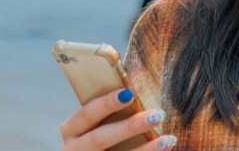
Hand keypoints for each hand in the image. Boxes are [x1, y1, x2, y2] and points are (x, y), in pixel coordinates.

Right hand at [60, 88, 176, 150]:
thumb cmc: (95, 137)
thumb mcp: (93, 125)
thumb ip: (107, 113)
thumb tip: (135, 92)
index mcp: (70, 130)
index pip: (86, 114)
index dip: (106, 103)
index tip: (129, 93)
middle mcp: (73, 149)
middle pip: (100, 138)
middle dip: (130, 126)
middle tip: (158, 115)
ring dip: (146, 149)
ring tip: (168, 139)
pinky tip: (164, 148)